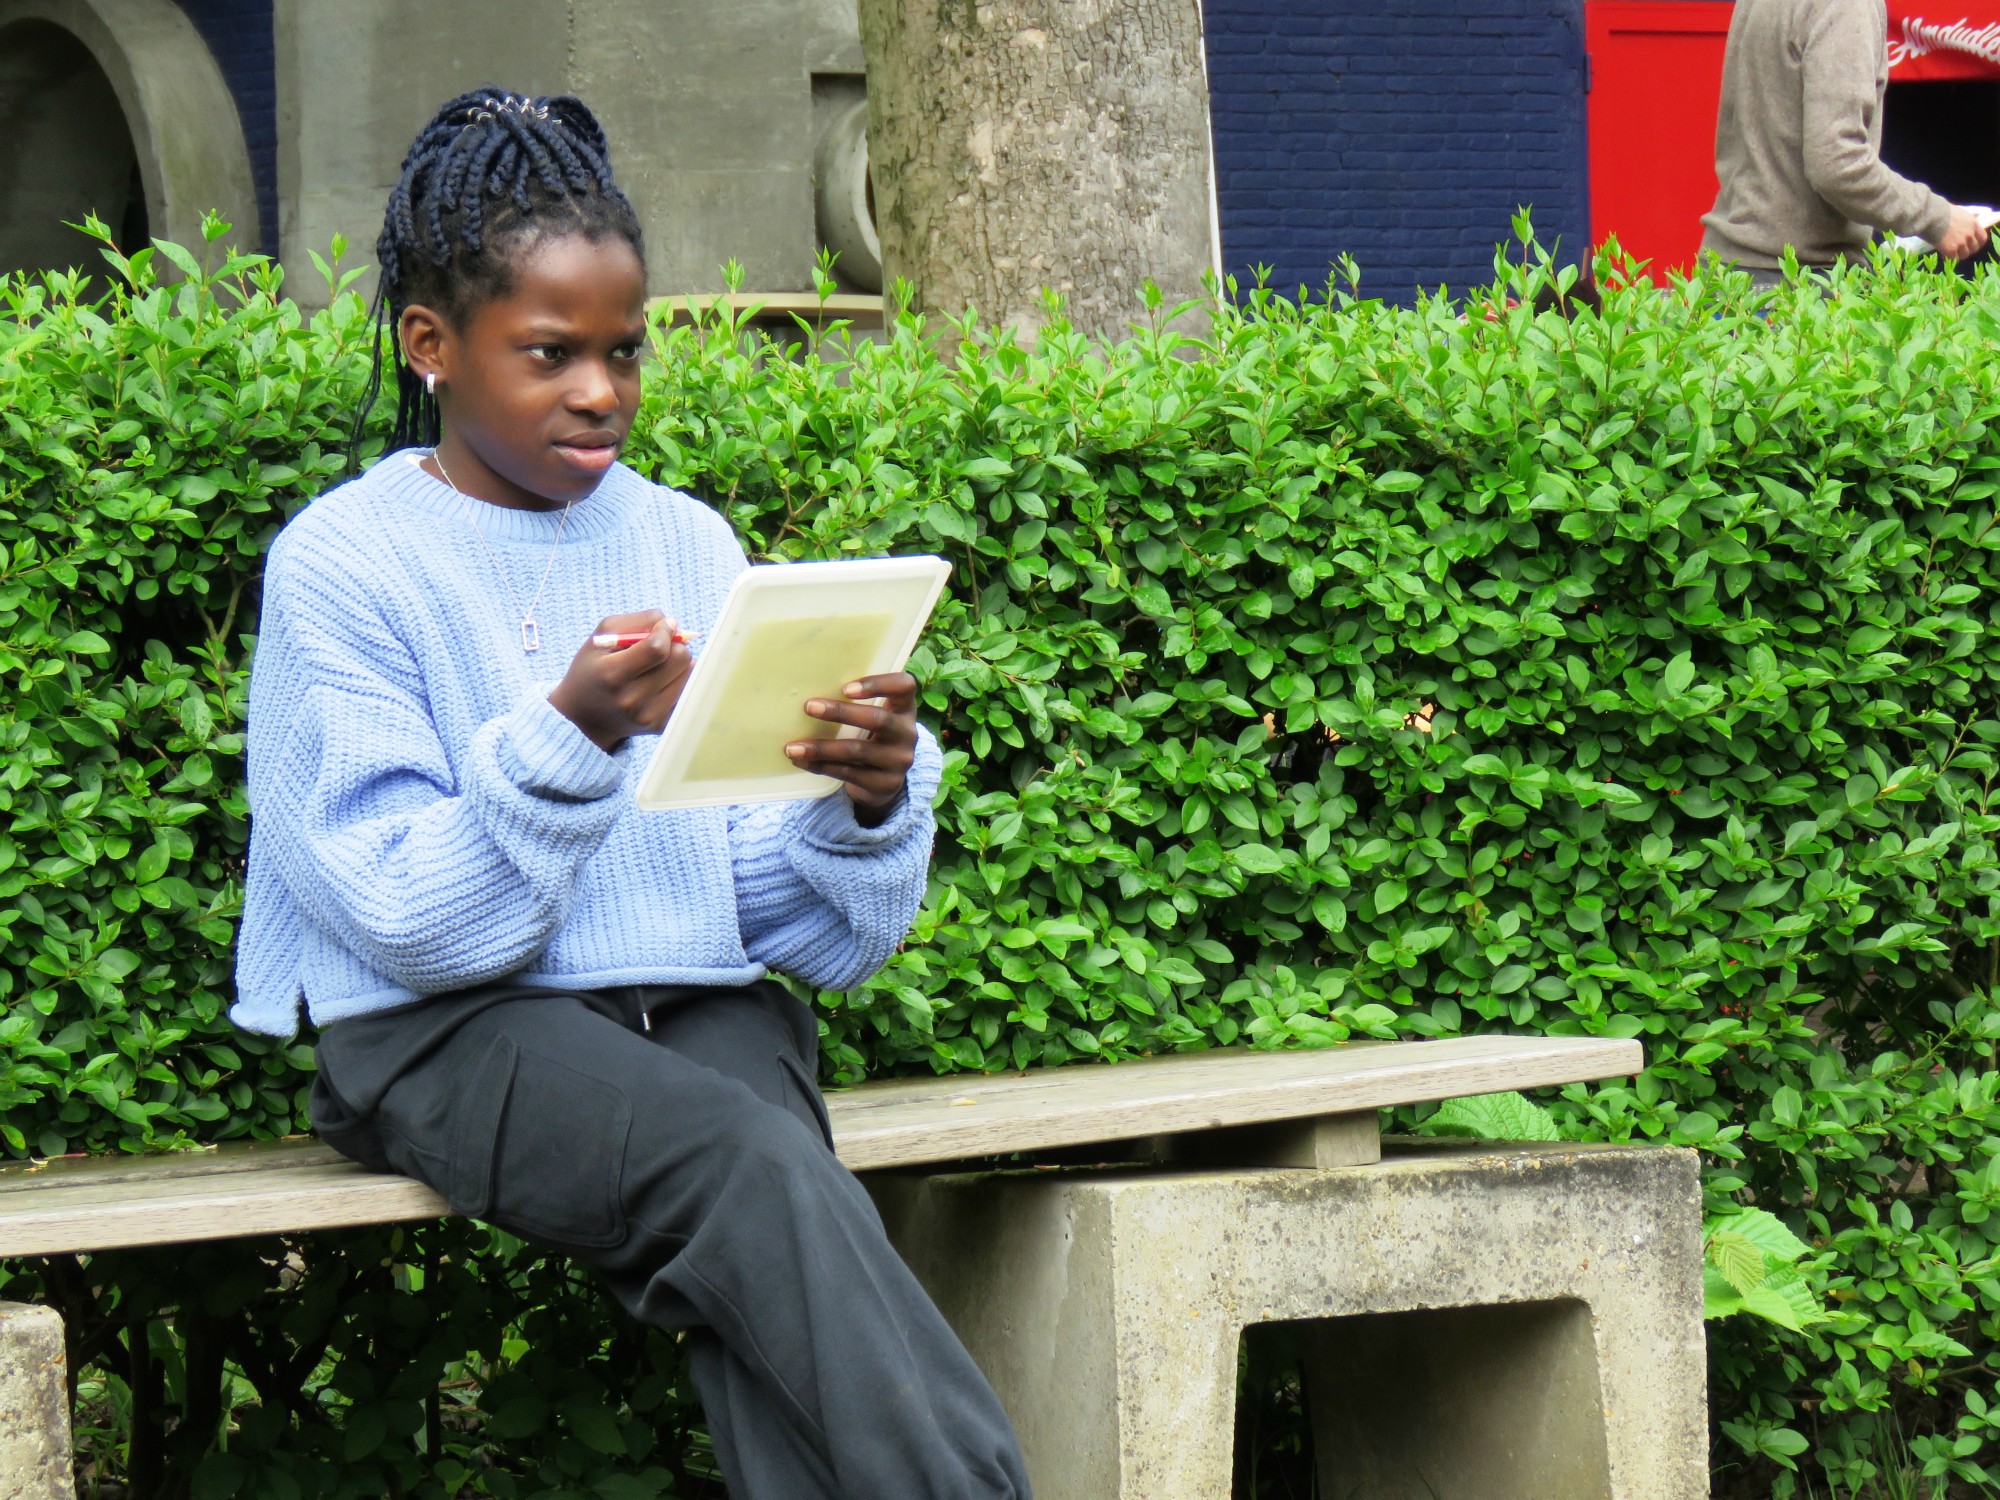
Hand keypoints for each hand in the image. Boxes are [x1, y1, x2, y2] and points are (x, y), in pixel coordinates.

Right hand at [547, 610, 693, 751]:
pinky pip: (688, 691)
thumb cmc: (594, 667)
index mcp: (612, 674)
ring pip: (690, 674)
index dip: (666, 631)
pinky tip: (660, 684)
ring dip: (679, 664)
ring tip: (657, 667)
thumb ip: (637, 621)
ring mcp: (648, 716)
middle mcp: (631, 699)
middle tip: (660, 648)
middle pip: (680, 659)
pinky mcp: (662, 726)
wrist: (584, 716)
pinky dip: (679, 682)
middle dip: (674, 646)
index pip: (657, 649)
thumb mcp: (603, 636)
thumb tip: (672, 623)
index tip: (665, 626)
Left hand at [786, 673, 919, 827]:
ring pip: (857, 751)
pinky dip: (821, 766)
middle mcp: (907, 733)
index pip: (904, 686)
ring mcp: (899, 761)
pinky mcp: (885, 784)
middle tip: (809, 706)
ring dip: (821, 748)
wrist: (884, 782)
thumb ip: (858, 704)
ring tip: (792, 747)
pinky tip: (801, 761)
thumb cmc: (871, 737)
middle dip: (841, 712)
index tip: (846, 688)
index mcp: (904, 708)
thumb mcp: (875, 718)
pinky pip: (848, 773)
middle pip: (877, 719)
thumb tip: (804, 689)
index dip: (879, 684)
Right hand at [1938, 205, 1989, 260]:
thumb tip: (1975, 218)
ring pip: (1964, 255)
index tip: (1972, 244)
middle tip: (1960, 249)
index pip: (1982, 238)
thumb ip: (1968, 218)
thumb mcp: (1961, 212)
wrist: (1931, 216)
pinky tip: (1943, 253)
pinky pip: (1953, 258)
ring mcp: (1961, 243)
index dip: (1978, 243)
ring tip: (1951, 252)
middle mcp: (1970, 234)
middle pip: (1974, 248)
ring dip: (1958, 254)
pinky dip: (1948, 256)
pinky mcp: (1951, 250)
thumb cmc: (1943, 211)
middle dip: (1968, 250)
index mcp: (1974, 224)